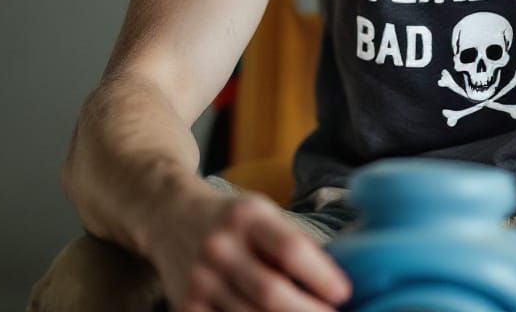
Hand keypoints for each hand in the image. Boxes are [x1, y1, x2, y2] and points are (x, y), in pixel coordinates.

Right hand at [150, 186, 352, 311]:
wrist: (170, 216)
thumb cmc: (232, 218)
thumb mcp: (263, 213)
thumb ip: (293, 242)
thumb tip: (335, 278)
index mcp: (247, 216)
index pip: (289, 249)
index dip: (320, 275)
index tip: (344, 293)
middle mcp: (220, 247)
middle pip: (270, 292)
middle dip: (307, 311)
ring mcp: (198, 279)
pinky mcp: (184, 306)